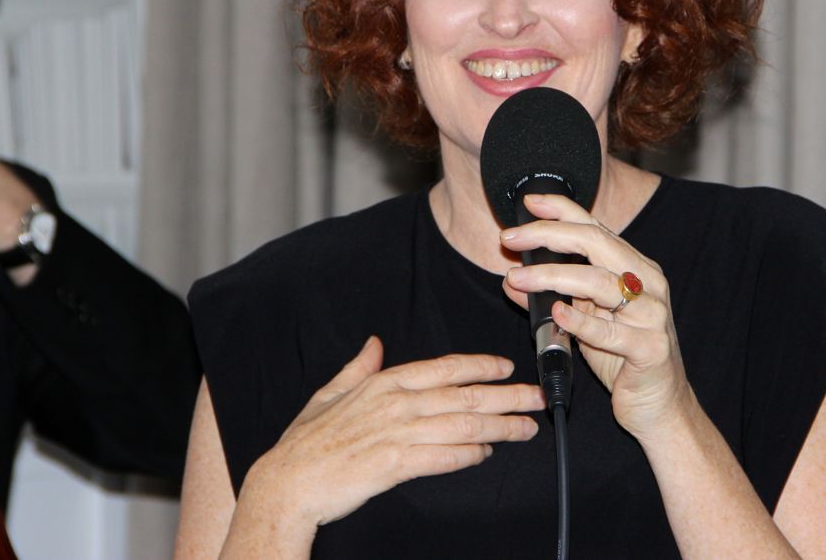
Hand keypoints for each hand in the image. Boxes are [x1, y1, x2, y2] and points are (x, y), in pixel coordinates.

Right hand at [244, 336, 543, 531]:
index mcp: (383, 383)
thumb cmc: (306, 441)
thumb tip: (374, 343)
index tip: (507, 367)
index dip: (480, 366)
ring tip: (525, 428)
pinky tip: (487, 452)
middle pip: (464, 396)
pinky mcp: (395, 465)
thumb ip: (358, 368)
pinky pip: (444, 457)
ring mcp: (397, 434)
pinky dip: (470, 454)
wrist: (288, 481)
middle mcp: (396, 404)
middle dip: (507, 396)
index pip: (444, 368)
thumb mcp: (329, 393)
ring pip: (462, 426)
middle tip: (537, 397)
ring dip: (500, 426)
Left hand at [500, 192, 692, 440]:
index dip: (562, 210)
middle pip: (596, 243)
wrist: (661, 407)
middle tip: (511, 240)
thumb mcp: (584, 321)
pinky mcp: (651, 349)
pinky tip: (557, 313)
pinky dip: (581, 320)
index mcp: (635, 268)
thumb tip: (511, 278)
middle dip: (548, 236)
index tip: (529, 203)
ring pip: (599, 283)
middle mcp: (648, 284)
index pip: (596, 226)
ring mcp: (653, 315)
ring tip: (519, 278)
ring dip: (552, 277)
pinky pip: (612, 331)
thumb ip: (553, 297)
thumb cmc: (623, 359)